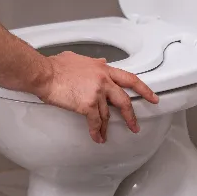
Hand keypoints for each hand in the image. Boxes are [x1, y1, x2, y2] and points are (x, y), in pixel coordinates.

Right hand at [37, 51, 158, 144]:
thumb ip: (93, 62)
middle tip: (135, 125)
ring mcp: (96, 93)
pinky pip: (95, 122)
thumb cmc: (55, 66)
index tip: (152, 97)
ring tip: (104, 134)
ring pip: (107, 114)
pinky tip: (97, 137)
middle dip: (131, 115)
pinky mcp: (87, 105)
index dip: (143, 89)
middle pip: (124, 100)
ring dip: (106, 126)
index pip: (129, 79)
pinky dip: (96, 131)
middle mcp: (103, 80)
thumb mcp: (78, 58)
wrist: (44, 74)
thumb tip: (102, 62)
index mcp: (102, 69)